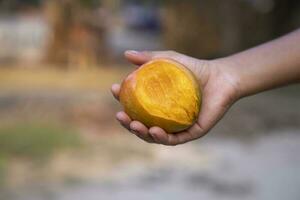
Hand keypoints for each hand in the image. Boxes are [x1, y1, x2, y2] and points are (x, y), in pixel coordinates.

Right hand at [111, 50, 239, 144]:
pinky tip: (154, 130)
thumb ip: (148, 57)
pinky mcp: (191, 132)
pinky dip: (162, 137)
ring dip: (141, 134)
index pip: (136, 106)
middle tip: (120, 116)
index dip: (122, 100)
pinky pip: (175, 139)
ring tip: (134, 125)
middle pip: (142, 125)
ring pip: (155, 136)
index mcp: (157, 104)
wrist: (220, 77)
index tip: (114, 90)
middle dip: (128, 124)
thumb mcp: (168, 59)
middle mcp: (165, 118)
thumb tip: (125, 53)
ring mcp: (177, 127)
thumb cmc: (194, 68)